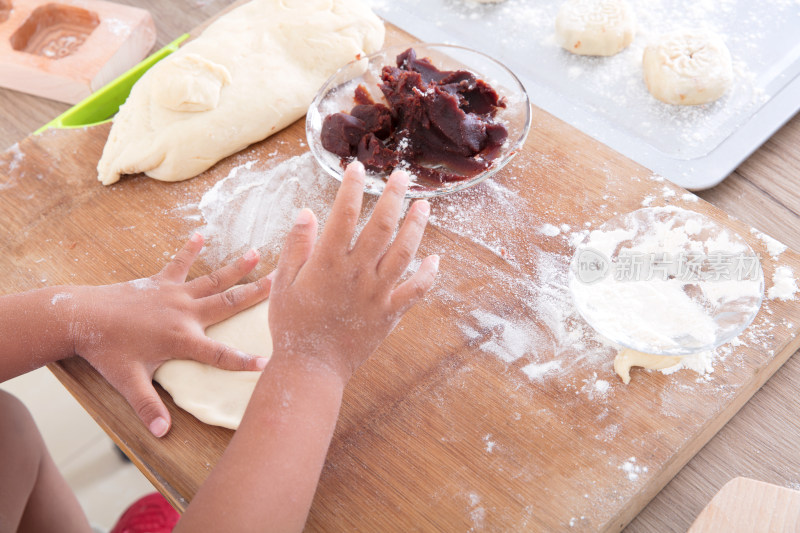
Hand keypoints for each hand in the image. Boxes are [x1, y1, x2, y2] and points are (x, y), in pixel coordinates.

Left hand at [70, 234, 270, 436]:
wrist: (82, 316)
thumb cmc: (107, 351)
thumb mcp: (128, 382)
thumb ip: (148, 406)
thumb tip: (162, 433)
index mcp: (182, 339)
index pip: (221, 354)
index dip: (245, 361)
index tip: (269, 362)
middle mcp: (184, 313)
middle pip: (228, 303)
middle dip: (256, 294)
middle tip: (280, 281)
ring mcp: (173, 294)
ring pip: (212, 280)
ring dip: (235, 267)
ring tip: (256, 253)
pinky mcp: (160, 281)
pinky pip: (179, 263)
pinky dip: (190, 249)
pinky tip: (201, 234)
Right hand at [267, 161, 438, 384]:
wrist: (311, 368)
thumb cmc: (292, 325)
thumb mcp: (284, 283)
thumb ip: (296, 246)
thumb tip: (307, 212)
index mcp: (328, 261)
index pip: (344, 213)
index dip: (352, 187)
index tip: (357, 168)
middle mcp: (357, 272)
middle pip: (382, 225)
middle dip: (394, 197)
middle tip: (404, 177)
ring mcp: (377, 293)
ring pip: (404, 252)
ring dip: (417, 226)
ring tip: (424, 206)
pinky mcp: (390, 313)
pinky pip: (416, 290)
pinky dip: (428, 275)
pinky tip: (435, 260)